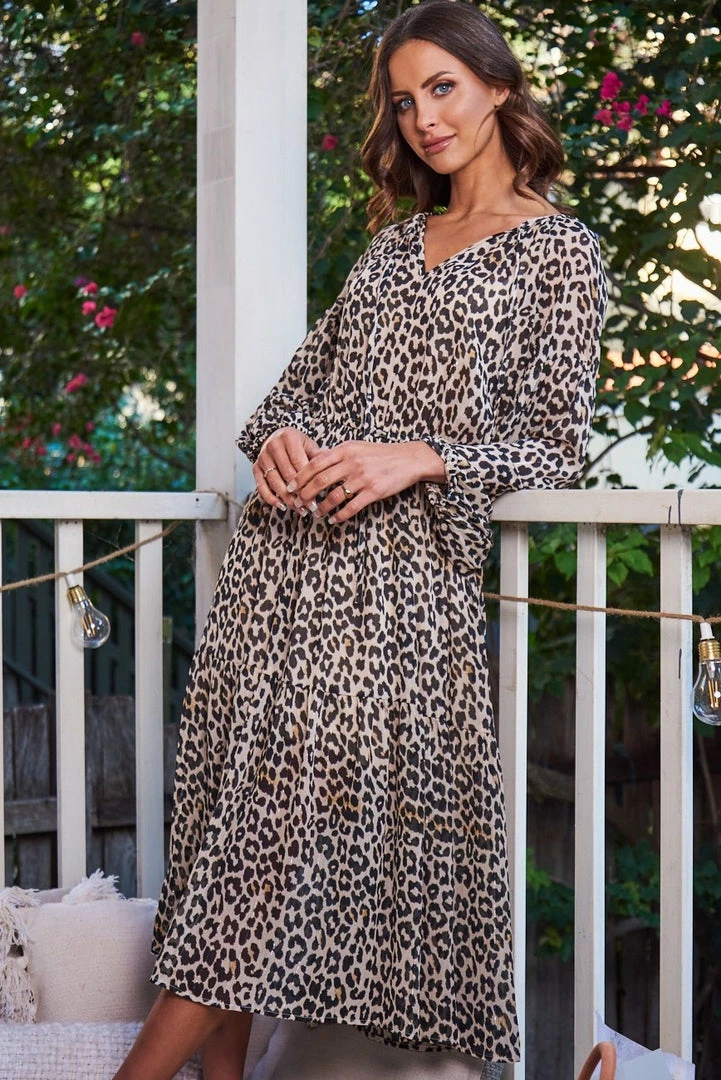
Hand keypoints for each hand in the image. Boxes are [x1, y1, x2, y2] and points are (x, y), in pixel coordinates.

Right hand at [254, 428, 321, 512]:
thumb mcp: (309, 446)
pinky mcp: (255, 467)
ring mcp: (262, 457)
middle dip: (300, 493)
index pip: (299, 463)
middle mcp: (273, 445)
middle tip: (311, 507)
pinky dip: (271, 499)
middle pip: (287, 474)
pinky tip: (282, 506)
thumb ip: (318, 457)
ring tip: (300, 510)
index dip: (308, 481)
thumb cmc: (298, 444)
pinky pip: (261, 486)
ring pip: (275, 482)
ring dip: (288, 499)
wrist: (277, 437)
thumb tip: (331, 472)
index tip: (317, 496)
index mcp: (289, 437)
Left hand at [286, 439, 445, 523]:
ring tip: (316, 513)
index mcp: (345, 450)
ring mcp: (363, 478)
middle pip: (320, 481)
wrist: (409, 459)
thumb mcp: (357, 447)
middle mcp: (352, 463)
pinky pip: (351, 507)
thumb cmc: (380, 454)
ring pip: (334, 496)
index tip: (290, 487)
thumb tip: (314, 462)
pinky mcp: (374, 492)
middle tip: (298, 504)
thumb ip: (337, 455)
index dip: (300, 477)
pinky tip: (334, 520)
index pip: (315, 464)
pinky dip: (340, 516)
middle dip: (305, 494)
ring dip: (321, 507)